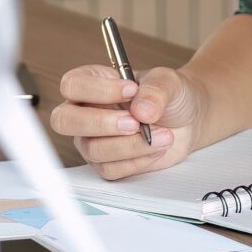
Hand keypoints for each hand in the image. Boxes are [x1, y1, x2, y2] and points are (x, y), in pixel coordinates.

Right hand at [52, 64, 205, 178]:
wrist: (187, 121)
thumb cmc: (170, 96)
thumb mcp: (169, 82)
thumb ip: (156, 90)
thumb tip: (141, 110)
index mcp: (92, 83)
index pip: (72, 85)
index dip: (97, 90)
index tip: (130, 90)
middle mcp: (85, 112)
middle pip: (65, 120)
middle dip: (101, 123)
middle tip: (135, 123)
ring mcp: (92, 139)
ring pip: (93, 149)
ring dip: (131, 145)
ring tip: (163, 135)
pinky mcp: (106, 163)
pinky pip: (110, 169)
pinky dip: (137, 161)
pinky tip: (156, 148)